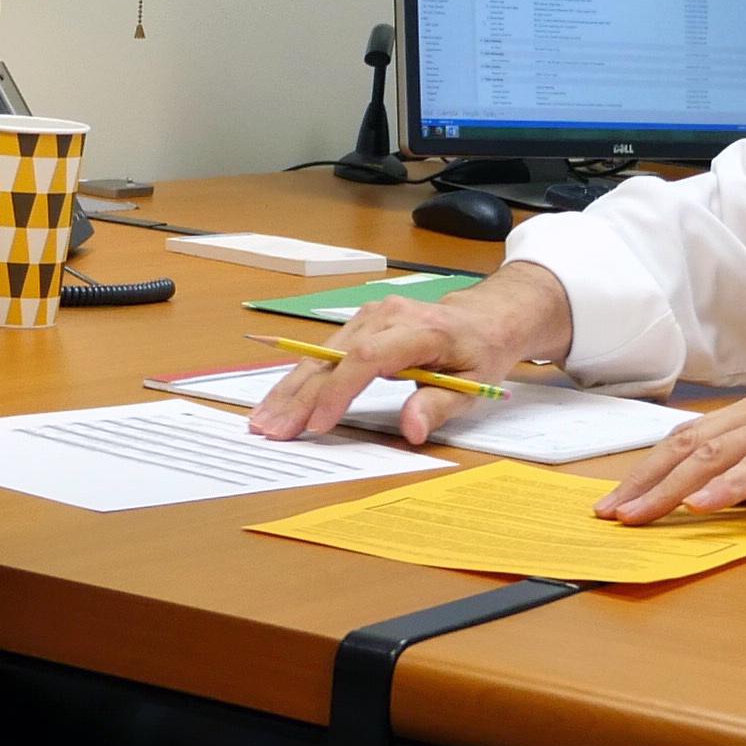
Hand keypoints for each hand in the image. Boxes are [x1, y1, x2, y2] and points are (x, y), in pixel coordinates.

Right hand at [246, 262, 576, 446]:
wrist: (483, 317)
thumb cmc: (479, 353)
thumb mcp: (474, 386)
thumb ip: (439, 406)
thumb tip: (412, 430)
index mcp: (422, 330)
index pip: (368, 357)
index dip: (339, 390)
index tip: (318, 424)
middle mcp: (387, 316)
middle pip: (333, 355)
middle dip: (299, 395)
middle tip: (271, 429)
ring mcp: (369, 315)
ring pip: (320, 353)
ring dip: (289, 388)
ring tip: (262, 420)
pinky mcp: (358, 323)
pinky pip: (323, 351)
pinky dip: (299, 378)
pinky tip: (277, 401)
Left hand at [595, 354, 745, 523]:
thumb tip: (728, 496)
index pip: (691, 439)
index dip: (650, 468)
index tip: (620, 498)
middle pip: (689, 446)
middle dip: (644, 481)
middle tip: (609, 514)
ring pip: (716, 454)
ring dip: (671, 487)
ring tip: (639, 514)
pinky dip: (730, 484)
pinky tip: (704, 503)